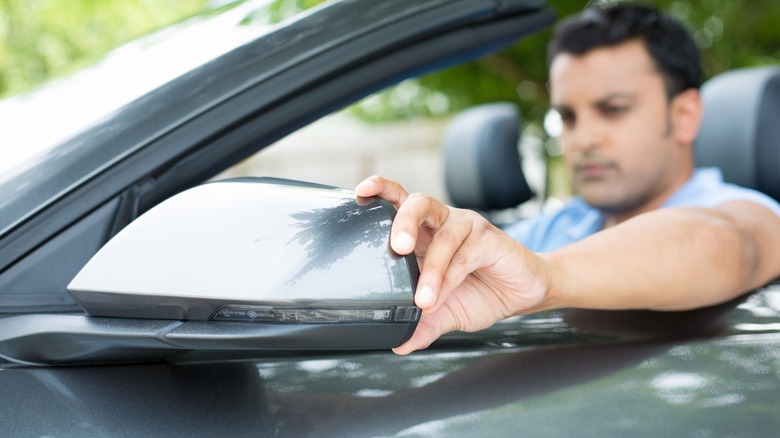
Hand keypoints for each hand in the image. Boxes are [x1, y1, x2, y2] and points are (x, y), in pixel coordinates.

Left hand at [355, 176, 550, 353]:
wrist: (523, 294)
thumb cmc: (481, 292)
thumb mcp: (445, 313)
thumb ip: (422, 325)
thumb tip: (398, 344)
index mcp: (425, 232)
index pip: (399, 203)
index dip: (381, 192)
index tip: (362, 192)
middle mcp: (443, 222)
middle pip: (419, 203)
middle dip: (404, 221)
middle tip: (397, 248)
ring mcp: (467, 227)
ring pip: (444, 235)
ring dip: (431, 270)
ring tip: (423, 300)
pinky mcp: (490, 239)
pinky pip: (465, 255)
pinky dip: (450, 278)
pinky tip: (440, 297)